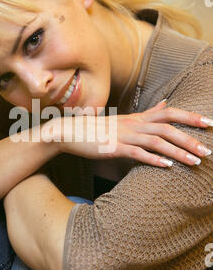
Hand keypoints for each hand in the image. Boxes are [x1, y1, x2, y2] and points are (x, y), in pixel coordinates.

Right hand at [45, 100, 211, 166]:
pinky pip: (137, 153)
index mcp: (138, 118)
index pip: (169, 112)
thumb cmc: (98, 128)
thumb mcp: (125, 118)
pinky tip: (167, 166)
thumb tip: (167, 103)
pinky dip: (154, 159)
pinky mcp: (114, 148)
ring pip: (157, 141)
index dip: (190, 117)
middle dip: (190, 138)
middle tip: (208, 150)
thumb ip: (147, 113)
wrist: (70, 132)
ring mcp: (124, 135)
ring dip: (178, 152)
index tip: (209, 123)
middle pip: (168, 126)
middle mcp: (134, 124)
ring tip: (195, 162)